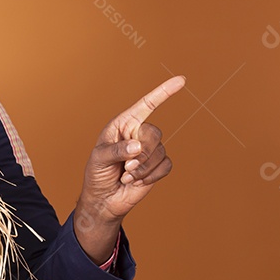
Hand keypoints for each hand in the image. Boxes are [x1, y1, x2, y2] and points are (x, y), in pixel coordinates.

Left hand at [74, 76, 184, 261]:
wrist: (103, 199)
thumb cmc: (97, 173)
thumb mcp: (99, 158)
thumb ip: (117, 150)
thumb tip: (137, 147)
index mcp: (124, 124)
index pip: (146, 105)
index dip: (163, 92)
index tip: (182, 80)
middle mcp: (139, 134)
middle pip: (155, 133)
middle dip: (142, 153)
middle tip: (126, 166)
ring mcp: (150, 150)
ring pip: (161, 151)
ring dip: (143, 168)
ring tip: (127, 175)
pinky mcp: (157, 166)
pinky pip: (166, 166)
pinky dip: (151, 175)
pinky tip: (136, 181)